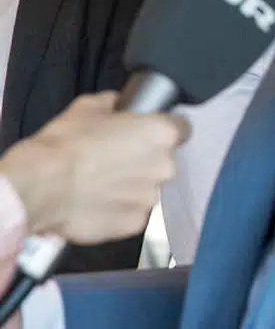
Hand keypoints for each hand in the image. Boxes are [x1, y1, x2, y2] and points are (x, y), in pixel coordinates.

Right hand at [0, 92, 188, 243]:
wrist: (40, 187)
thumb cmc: (66, 142)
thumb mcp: (89, 106)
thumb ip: (116, 103)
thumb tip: (120, 105)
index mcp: (162, 133)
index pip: (179, 129)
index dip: (160, 131)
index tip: (142, 135)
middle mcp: (166, 166)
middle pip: (164, 162)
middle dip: (144, 161)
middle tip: (113, 161)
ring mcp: (151, 198)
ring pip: (148, 189)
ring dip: (132, 187)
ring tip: (100, 185)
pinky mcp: (135, 225)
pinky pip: (132, 214)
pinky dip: (118, 210)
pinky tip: (95, 204)